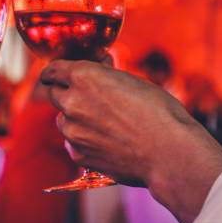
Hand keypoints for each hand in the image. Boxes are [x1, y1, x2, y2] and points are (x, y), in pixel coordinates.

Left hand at [40, 60, 221, 222]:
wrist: (169, 154)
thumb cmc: (158, 112)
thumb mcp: (132, 81)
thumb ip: (106, 74)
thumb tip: (99, 67)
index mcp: (83, 76)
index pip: (52, 70)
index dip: (53, 72)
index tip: (54, 75)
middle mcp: (71, 101)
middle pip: (53, 94)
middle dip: (64, 93)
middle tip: (84, 97)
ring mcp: (73, 131)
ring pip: (63, 120)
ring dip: (75, 118)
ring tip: (103, 123)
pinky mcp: (78, 155)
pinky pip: (73, 143)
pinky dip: (84, 141)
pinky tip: (107, 142)